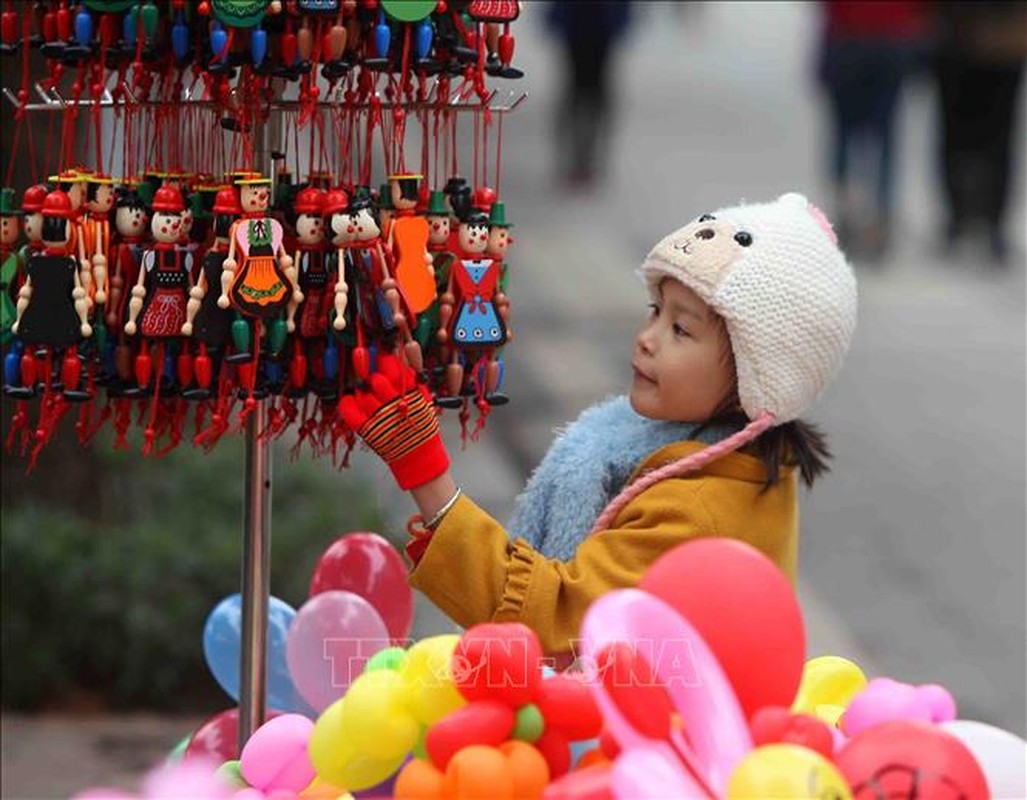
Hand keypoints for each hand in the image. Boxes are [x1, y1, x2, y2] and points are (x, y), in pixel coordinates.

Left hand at [339, 354, 448, 490]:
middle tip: (376, 380)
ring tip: (368, 392)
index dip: (386, 360)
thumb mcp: (424, 400)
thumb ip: (414, 381)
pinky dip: (348, 403)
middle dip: (375, 377)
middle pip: (376, 380)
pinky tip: (351, 399)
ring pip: (363, 393)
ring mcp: (379, 419)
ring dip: (364, 389)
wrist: (418, 456)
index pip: (393, 369)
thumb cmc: (421, 427)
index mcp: (411, 396)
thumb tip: (402, 360)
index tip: (383, 359)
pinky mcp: (367, 431)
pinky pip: (350, 411)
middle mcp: (394, 406)